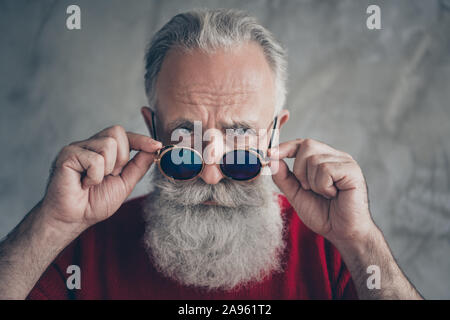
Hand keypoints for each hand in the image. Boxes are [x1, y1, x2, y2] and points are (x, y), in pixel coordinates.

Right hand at [41, 125, 161, 230]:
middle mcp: (91, 145)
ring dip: (107, 169)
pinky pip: (95, 159)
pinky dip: (94, 176)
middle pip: (117, 132)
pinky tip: (84, 184)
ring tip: (94, 181)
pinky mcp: (68, 154)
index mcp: (103, 150)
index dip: (141, 139)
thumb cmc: (94, 203)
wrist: (73, 219)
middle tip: (110, 175)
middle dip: (122, 157)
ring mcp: (78, 147)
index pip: (125, 135)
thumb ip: (138, 166)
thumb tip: (154, 150)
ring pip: (108, 144)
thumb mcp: (125, 184)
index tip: (157, 146)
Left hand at [269, 139, 374, 243]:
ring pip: (315, 160)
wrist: (343, 233)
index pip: (302, 143)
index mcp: (324, 159)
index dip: (286, 146)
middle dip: (300, 170)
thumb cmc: (323, 214)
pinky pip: (326, 169)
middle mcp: (335, 156)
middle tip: (308, 188)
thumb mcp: (296, 194)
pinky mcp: (352, 170)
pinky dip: (323, 186)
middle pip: (307, 146)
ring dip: (313, 182)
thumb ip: (283, 177)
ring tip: (325, 194)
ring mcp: (345, 162)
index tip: (270, 153)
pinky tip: (333, 195)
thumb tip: (272, 160)